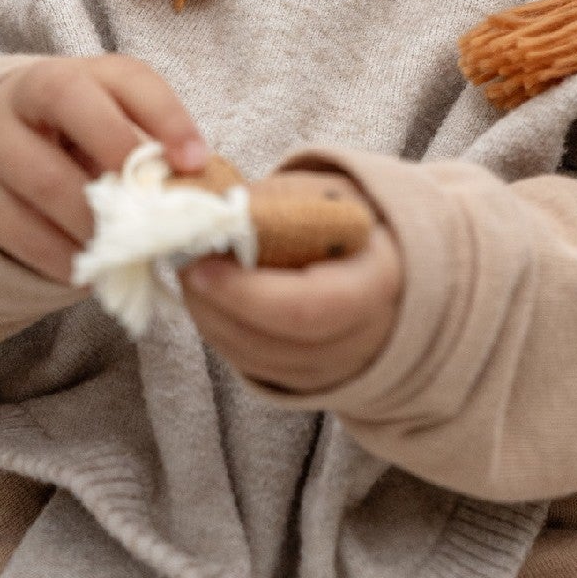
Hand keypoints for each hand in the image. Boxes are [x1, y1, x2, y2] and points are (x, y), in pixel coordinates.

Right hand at [0, 55, 206, 282]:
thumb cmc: (76, 135)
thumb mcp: (111, 120)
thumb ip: (151, 144)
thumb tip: (200, 186)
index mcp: (78, 72)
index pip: (125, 77)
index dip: (165, 115)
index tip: (196, 161)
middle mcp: (27, 96)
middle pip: (69, 103)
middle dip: (119, 151)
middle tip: (154, 204)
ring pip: (45, 178)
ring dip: (97, 220)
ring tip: (130, 247)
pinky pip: (21, 232)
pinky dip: (64, 258)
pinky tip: (92, 270)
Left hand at [180, 169, 403, 392]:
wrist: (391, 264)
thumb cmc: (353, 222)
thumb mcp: (328, 197)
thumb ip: (277, 206)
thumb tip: (211, 210)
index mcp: (378, 284)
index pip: (305, 308)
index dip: (245, 293)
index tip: (202, 265)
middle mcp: (362, 339)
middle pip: (272, 341)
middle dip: (216, 304)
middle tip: (185, 263)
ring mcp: (335, 369)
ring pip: (255, 360)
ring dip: (211, 319)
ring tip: (192, 275)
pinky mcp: (308, 380)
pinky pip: (253, 367)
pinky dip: (222, 334)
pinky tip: (209, 299)